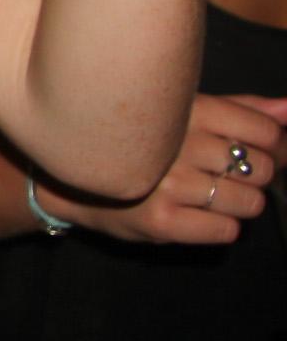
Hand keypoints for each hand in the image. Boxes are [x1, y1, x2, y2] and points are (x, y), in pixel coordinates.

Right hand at [38, 92, 285, 243]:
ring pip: (249, 203)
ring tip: (208, 195)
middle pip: (261, 168)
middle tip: (223, 174)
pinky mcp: (162, 222)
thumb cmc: (139, 142)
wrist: (74, 181)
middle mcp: (178, 144)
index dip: (273, 145)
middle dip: (253, 176)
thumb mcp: (184, 114)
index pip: (265, 130)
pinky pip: (226, 231)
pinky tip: (196, 213)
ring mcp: (169, 185)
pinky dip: (221, 226)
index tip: (254, 149)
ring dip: (238, 204)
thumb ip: (241, 110)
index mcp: (185, 110)